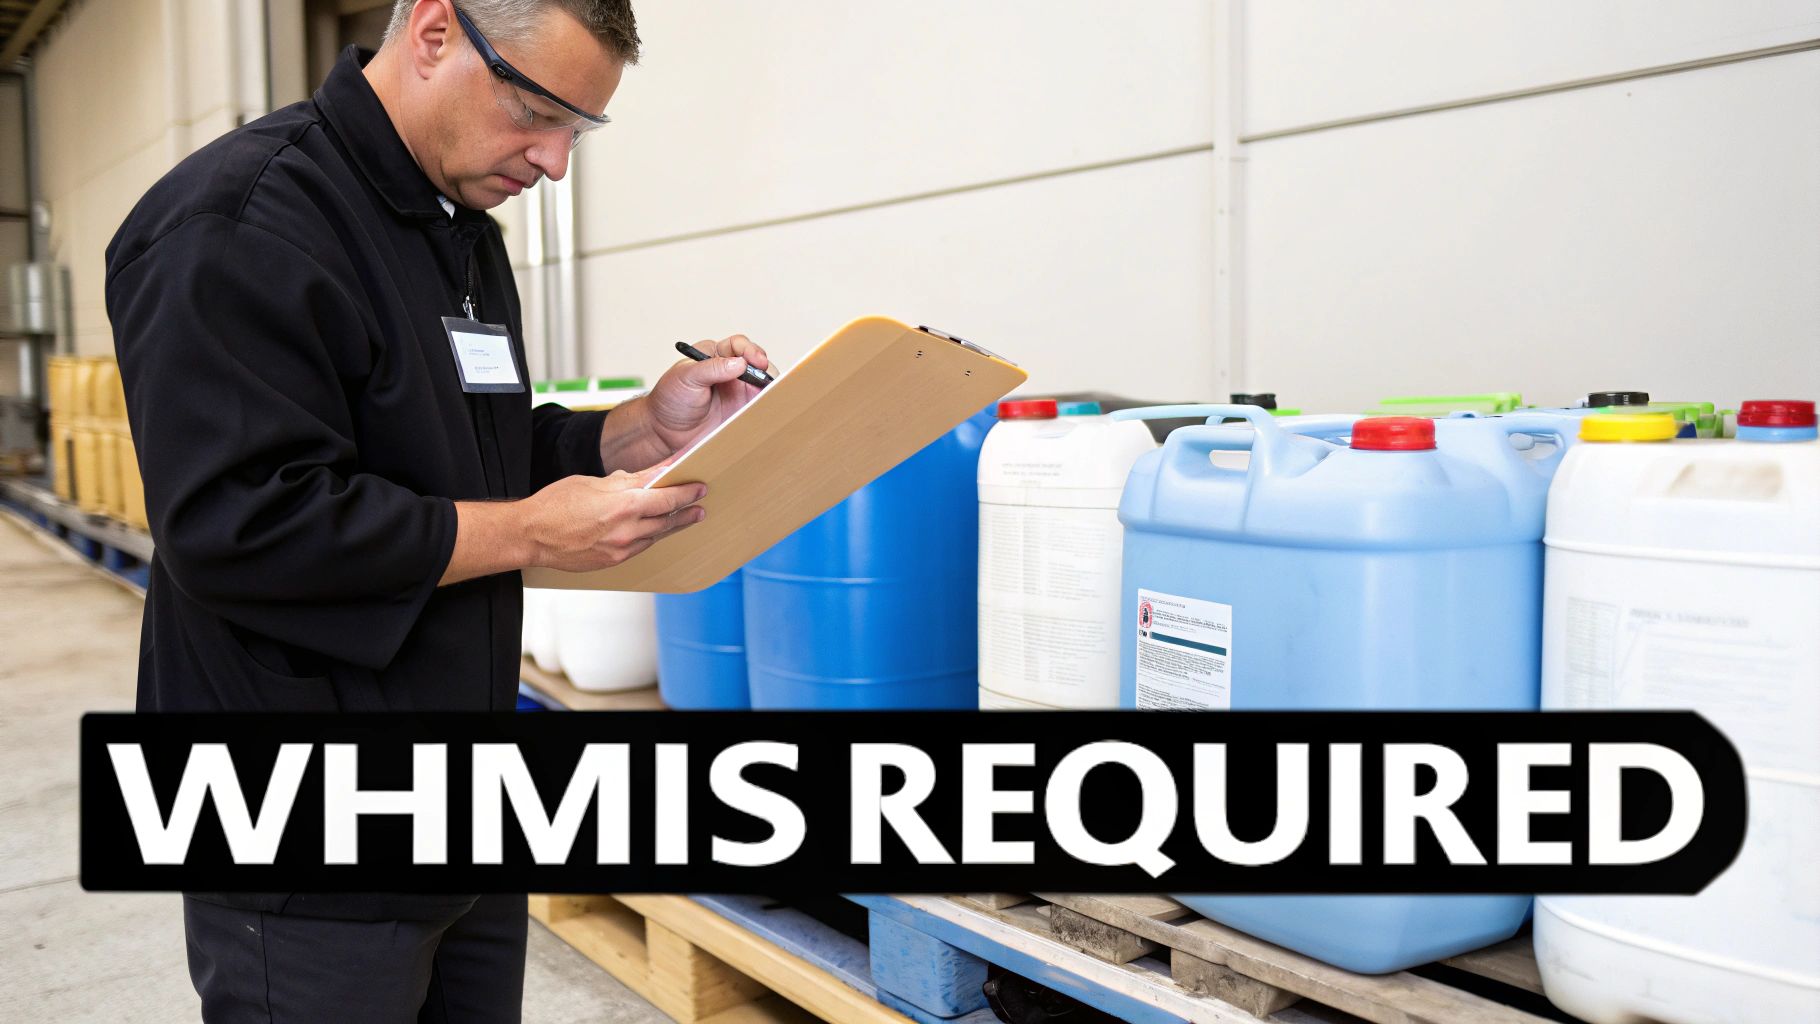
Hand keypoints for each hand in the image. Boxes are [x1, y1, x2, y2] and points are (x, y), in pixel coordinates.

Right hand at [521, 466, 707, 572]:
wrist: (531, 536)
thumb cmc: (555, 505)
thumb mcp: (592, 483)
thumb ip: (624, 482)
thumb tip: (646, 477)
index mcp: (623, 505)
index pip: (666, 497)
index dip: (686, 493)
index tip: (699, 488)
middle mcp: (626, 530)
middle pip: (667, 520)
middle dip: (686, 512)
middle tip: (700, 506)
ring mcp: (621, 549)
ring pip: (656, 536)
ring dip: (672, 526)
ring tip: (685, 518)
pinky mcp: (612, 561)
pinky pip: (640, 547)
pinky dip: (651, 537)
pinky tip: (656, 532)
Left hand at [644, 334, 772, 455]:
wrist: (663, 432)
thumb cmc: (669, 401)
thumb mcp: (685, 378)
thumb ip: (711, 368)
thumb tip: (739, 363)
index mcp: (713, 356)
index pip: (737, 345)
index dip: (749, 350)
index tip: (755, 360)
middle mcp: (728, 371)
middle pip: (755, 362)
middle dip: (764, 367)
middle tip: (765, 377)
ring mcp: (736, 391)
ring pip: (761, 383)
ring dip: (768, 386)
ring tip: (769, 392)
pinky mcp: (740, 410)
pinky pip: (759, 404)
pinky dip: (767, 403)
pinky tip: (768, 405)